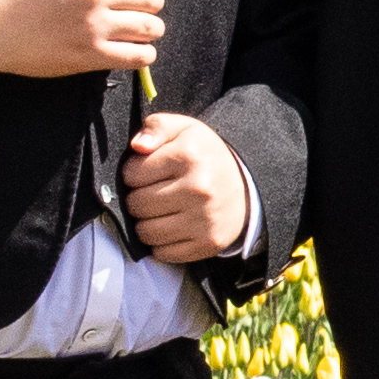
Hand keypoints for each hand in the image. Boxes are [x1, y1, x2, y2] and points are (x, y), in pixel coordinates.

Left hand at [122, 110, 252, 264]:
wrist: (248, 185)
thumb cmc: (205, 156)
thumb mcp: (185, 130)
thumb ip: (157, 126)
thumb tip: (137, 146)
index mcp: (189, 156)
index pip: (131, 174)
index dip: (135, 172)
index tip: (152, 171)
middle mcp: (198, 188)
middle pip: (136, 204)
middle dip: (139, 198)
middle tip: (158, 192)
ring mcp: (205, 218)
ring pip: (145, 232)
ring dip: (148, 223)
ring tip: (164, 210)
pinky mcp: (209, 242)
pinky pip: (162, 252)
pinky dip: (162, 243)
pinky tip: (175, 227)